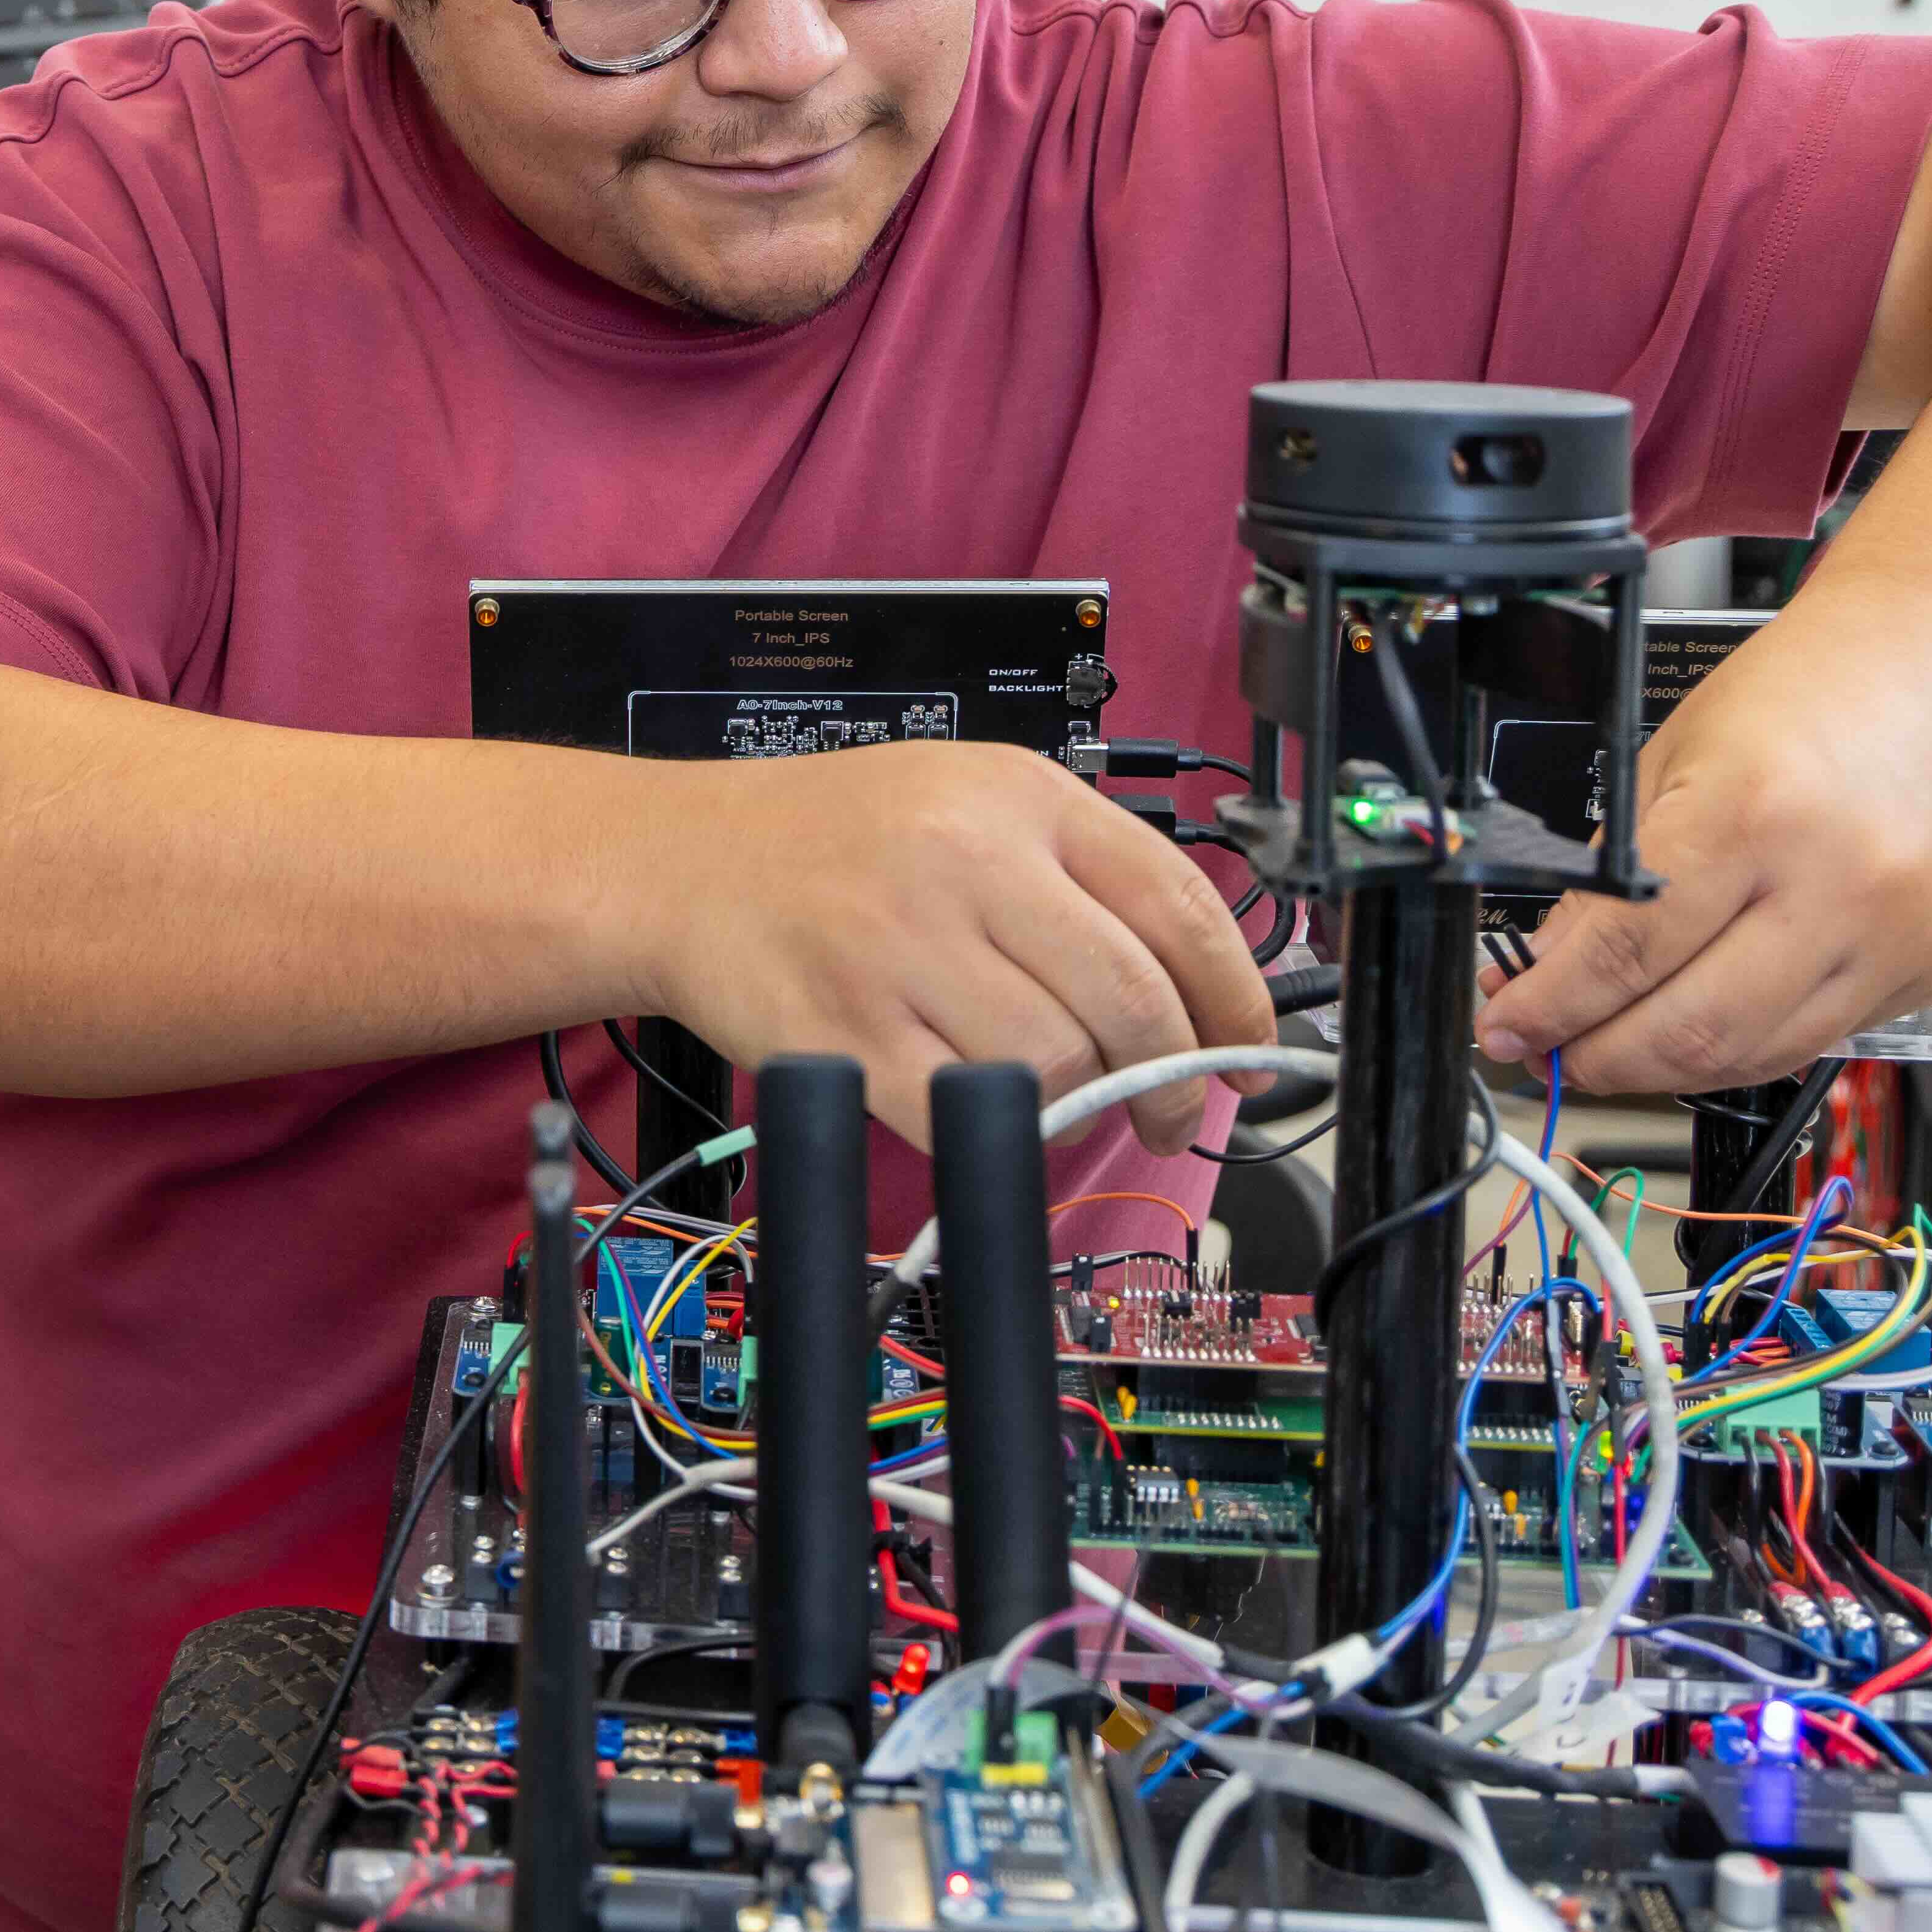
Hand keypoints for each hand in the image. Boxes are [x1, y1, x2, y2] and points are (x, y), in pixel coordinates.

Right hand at [641, 742, 1277, 1151]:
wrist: (680, 863)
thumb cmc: (838, 840)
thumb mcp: (972, 800)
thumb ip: (1081, 874)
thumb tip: (1199, 995)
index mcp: (1018, 796)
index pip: (1177, 904)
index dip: (1237, 997)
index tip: (1251, 1053)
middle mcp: (964, 862)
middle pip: (1128, 1003)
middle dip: (1169, 1080)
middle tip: (1165, 1111)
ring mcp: (898, 950)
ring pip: (1052, 1067)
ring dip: (1073, 1104)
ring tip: (1049, 1095)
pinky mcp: (843, 1034)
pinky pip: (960, 1118)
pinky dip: (991, 1135)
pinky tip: (983, 1114)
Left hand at [1477, 589, 1931, 1093]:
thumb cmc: (1825, 681)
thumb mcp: (1677, 751)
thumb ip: (1613, 869)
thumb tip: (1553, 963)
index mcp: (1755, 813)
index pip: (1622, 953)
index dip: (1549, 1008)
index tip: (1507, 1026)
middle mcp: (1839, 886)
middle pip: (1689, 1031)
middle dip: (1598, 1059)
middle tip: (1549, 1051)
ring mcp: (1901, 936)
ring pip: (1757, 1056)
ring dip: (1669, 1069)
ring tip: (1614, 1048)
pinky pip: (1825, 1038)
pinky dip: (1751, 1046)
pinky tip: (1707, 1027)